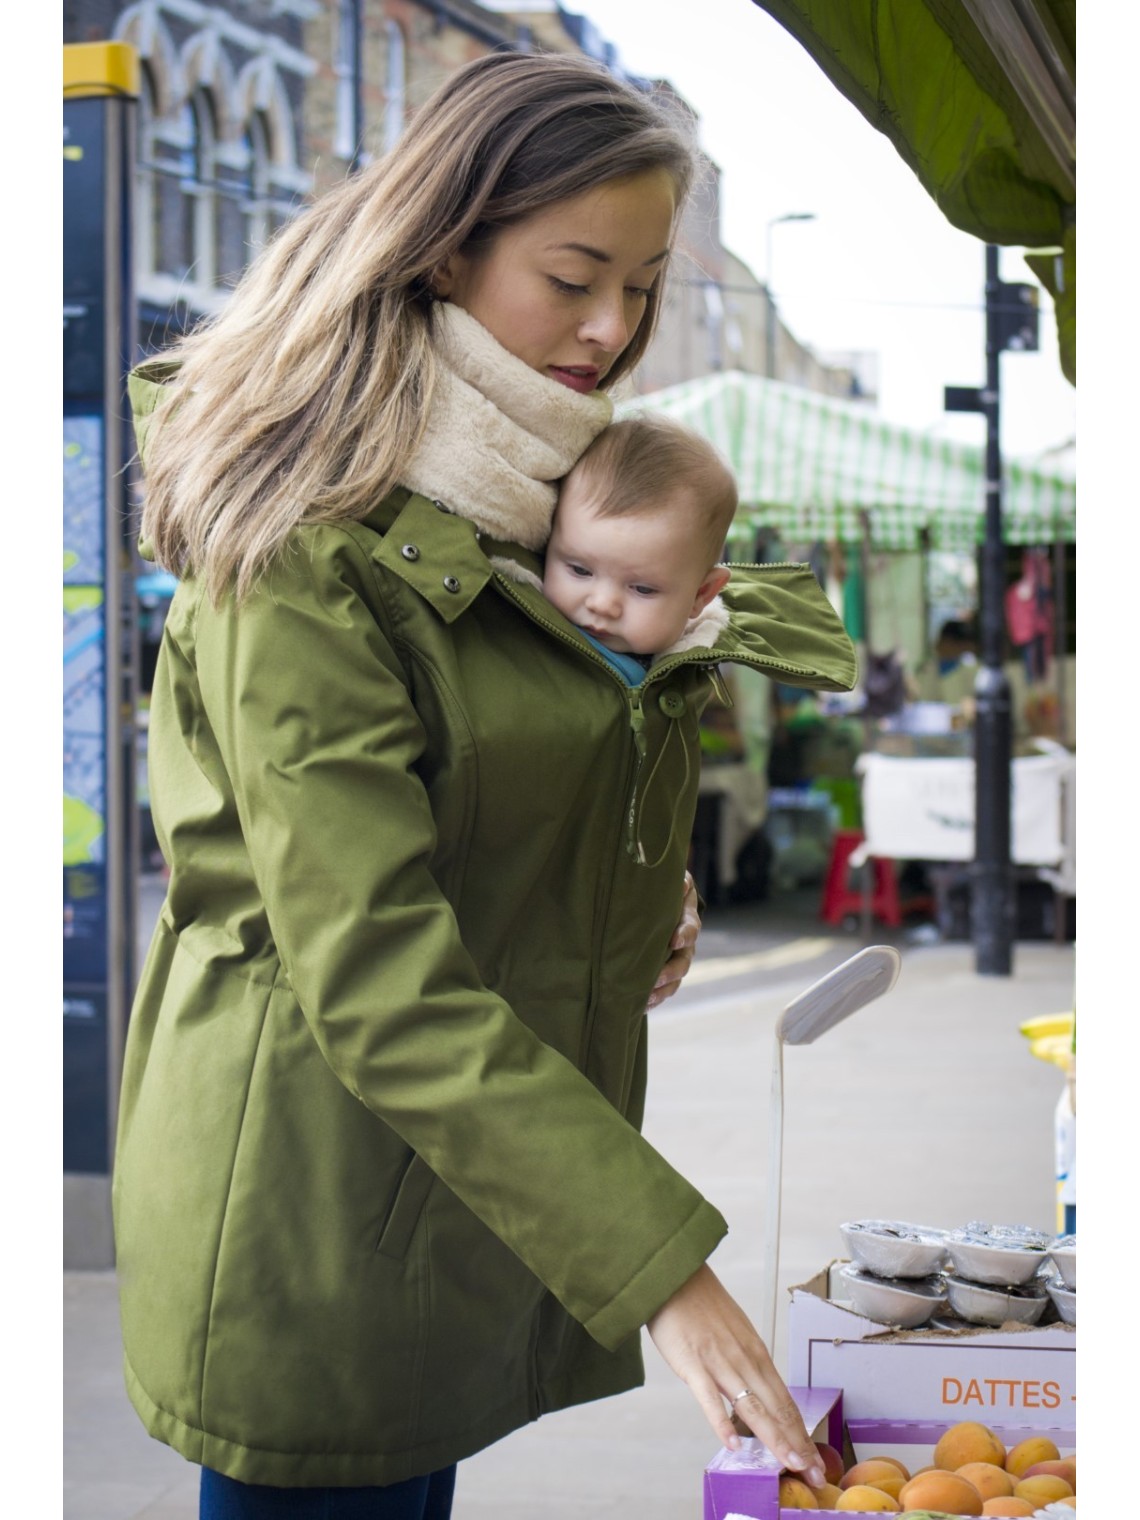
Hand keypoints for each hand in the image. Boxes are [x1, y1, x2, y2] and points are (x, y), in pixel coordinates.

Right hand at [646, 1264, 825, 1486]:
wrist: (675, 1275)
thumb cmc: (701, 1304)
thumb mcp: (734, 1331)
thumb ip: (746, 1361)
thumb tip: (758, 1390)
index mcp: (756, 1352)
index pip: (785, 1401)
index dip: (801, 1433)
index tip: (813, 1459)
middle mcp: (745, 1359)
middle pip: (776, 1408)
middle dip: (797, 1444)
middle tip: (813, 1475)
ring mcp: (719, 1362)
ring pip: (752, 1407)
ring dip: (774, 1439)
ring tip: (790, 1464)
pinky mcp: (693, 1363)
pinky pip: (709, 1398)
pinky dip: (722, 1422)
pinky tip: (733, 1444)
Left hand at [647, 870, 700, 1009]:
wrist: (658, 902)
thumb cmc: (663, 889)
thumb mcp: (672, 880)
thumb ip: (677, 883)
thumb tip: (681, 885)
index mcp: (686, 919)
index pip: (690, 928)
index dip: (685, 935)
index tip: (675, 940)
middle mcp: (684, 945)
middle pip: (683, 962)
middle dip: (671, 971)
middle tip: (656, 978)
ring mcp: (674, 960)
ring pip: (674, 981)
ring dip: (662, 991)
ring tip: (646, 999)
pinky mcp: (662, 972)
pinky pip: (662, 990)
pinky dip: (654, 999)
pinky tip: (640, 1006)